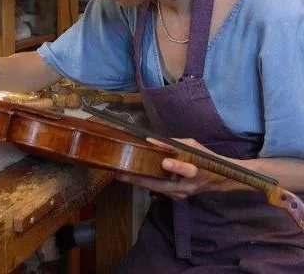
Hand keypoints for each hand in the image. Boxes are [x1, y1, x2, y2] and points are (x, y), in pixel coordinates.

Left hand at [114, 138, 228, 199]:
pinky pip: (157, 190)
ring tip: (121, 174)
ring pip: (156, 189)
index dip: (177, 167)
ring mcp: (180, 195)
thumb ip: (174, 144)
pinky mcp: (175, 198)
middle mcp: (187, 187)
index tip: (165, 162)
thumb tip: (151, 141)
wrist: (217, 179)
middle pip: (162, 185)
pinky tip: (131, 177)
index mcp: (196, 171)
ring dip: (138, 182)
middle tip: (121, 173)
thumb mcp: (193, 146)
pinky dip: (144, 183)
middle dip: (140, 179)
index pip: (188, 170)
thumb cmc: (205, 158)